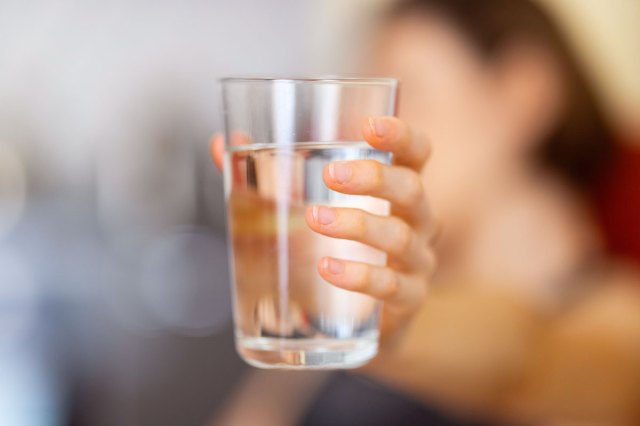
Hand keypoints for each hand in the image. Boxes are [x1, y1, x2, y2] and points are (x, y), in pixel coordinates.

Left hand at [209, 117, 437, 343]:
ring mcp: (417, 261)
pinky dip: (359, 275)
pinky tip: (327, 267)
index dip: (401, 135)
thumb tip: (221, 144)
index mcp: (397, 189)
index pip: (417, 152)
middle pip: (411, 189)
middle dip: (373, 177)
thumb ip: (266, 175)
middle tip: (331, 175)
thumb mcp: (307, 206)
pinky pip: (391, 286)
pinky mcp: (408, 299)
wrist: (357, 319)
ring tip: (315, 219)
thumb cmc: (336, 247)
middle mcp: (417, 220)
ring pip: (399, 236)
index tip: (368, 126)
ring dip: (357, 224)